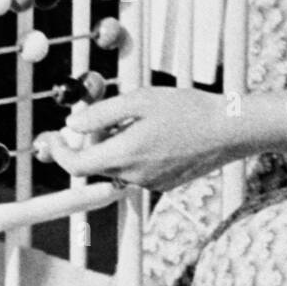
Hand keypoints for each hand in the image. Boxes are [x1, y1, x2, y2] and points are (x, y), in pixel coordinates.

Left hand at [48, 88, 243, 191]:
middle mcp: (135, 175)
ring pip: (117, 167)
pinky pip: (137, 171)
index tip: (56, 138)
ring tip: (135, 121)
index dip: (61, 153)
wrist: (230, 130)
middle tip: (95, 119)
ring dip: (113, 147)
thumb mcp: (140, 100)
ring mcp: (151, 184)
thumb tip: (73, 125)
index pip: (77, 166)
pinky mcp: (164, 185)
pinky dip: (133, 154)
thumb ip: (102, 114)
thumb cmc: (187, 109)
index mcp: (125, 154)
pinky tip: (154, 134)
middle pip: (96, 166)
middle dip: (89, 144)